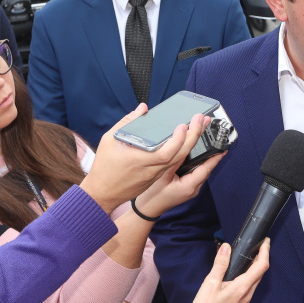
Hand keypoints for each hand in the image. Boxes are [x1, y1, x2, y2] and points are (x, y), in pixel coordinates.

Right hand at [81, 105, 210, 213]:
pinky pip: (173, 163)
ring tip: (200, 125)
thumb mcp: (109, 140)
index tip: (183, 125)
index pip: (167, 152)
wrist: (101, 194)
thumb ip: (127, 122)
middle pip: (180, 154)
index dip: (178, 139)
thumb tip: (143, 108)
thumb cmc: (104, 168)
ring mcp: (155, 175)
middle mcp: (152, 169)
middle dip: (194, 136)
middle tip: (202, 119)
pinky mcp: (156, 177)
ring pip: (179, 159)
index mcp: (141, 161)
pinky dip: (183, 150)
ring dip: (192, 142)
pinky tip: (189, 139)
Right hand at [131, 114, 225, 218]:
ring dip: (206, 160)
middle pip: (206, 170)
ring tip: (209, 147)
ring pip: (202, 172)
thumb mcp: (162, 176)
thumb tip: (183, 148)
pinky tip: (197, 156)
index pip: (206, 169)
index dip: (215, 159)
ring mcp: (191, 189)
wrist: (148, 209)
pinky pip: (196, 174)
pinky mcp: (188, 188)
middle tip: (216, 143)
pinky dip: (199, 165)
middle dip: (212, 157)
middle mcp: (193, 189)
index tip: (222, 149)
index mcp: (189, 187)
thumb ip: (174, 162)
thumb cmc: (153, 195)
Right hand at [185, 240, 270, 302]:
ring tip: (246, 262)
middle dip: (260, 259)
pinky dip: (246, 283)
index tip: (266, 242)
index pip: (261, 266)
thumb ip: (220, 264)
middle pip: (259, 274)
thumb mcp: (210, 283)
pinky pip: (248, 293)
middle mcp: (247, 297)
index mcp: (241, 288)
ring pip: (254, 284)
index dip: (265, 252)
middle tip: (257, 248)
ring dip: (253, 272)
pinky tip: (236, 281)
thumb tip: (226, 248)